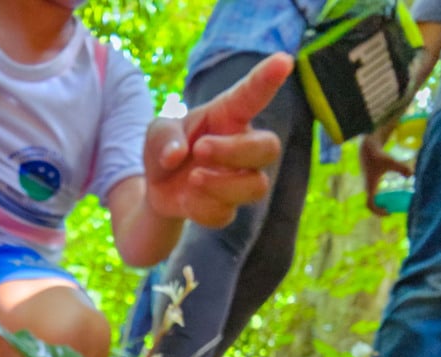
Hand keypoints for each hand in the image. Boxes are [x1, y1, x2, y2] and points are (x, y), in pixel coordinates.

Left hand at [143, 53, 292, 227]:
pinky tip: (186, 198)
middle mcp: (242, 146)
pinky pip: (225, 213)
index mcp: (228, 116)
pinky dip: (201, 207)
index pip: (252, 94)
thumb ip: (164, 137)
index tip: (284, 61)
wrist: (156, 189)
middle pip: (268, 148)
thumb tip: (176, 156)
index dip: (268, 79)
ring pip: (257, 186)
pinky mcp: (226, 208)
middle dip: (236, 151)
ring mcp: (239, 180)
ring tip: (192, 177)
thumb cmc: (166, 147)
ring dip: (221, 183)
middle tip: (200, 149)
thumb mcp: (157, 132)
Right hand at [359, 133, 412, 216]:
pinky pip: (373, 194)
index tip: (389, 212)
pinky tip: (390, 194)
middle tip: (391, 211)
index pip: (370, 205)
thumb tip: (412, 175)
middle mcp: (368, 188)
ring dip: (380, 204)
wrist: (368, 148)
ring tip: (391, 205)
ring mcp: (368, 185)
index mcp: (370, 187)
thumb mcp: (391, 162)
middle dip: (380, 210)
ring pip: (372, 200)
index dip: (378, 211)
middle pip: (371, 205)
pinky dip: (380, 198)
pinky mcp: (370, 181)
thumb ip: (402, 168)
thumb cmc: (378, 156)